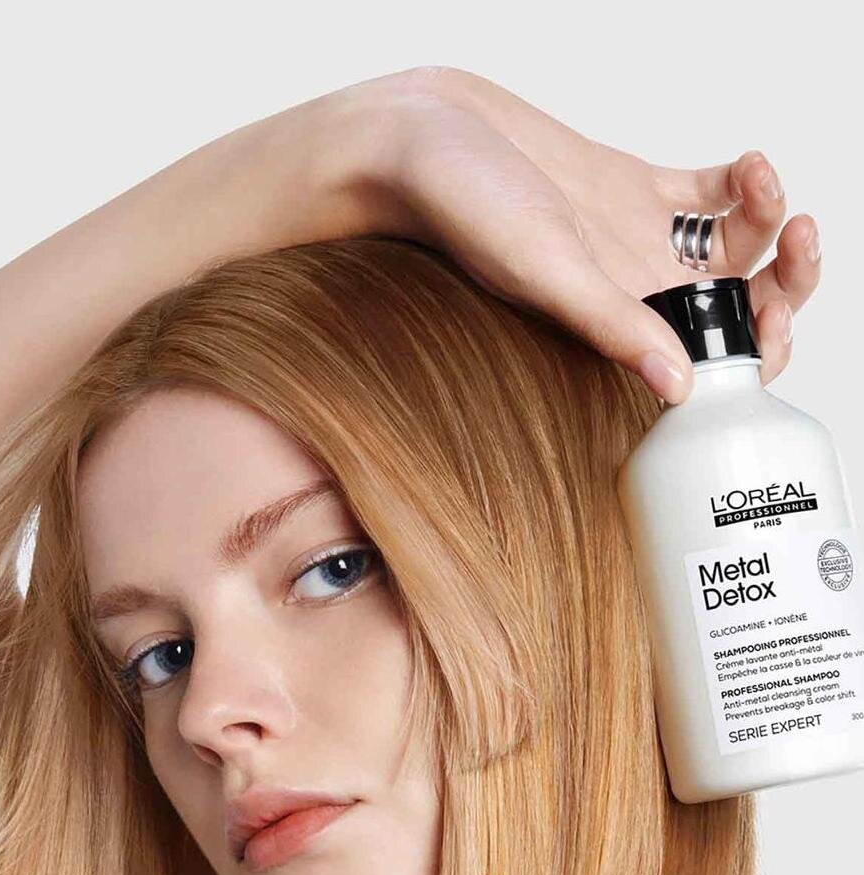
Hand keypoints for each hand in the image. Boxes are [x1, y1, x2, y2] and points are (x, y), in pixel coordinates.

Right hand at [346, 66, 819, 403]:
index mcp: (609, 319)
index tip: (774, 312)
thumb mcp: (542, 267)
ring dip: (768, 219)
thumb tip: (679, 389)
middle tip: (797, 244)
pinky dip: (737, 181)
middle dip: (783, 282)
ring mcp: (632, 235)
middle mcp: (628, 285)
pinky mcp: (627, 186)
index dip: (755, 346)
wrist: (426, 135)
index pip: (703, 358)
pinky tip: (744, 166)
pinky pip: (703, 193)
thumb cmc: (462, 205)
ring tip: (763, 182)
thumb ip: (611, 322)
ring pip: (729, 247)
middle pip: (731, 305)